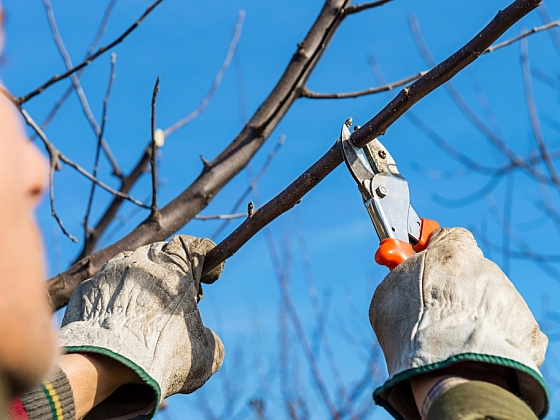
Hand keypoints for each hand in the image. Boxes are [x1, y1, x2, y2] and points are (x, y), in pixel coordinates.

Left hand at [58, 235, 224, 418]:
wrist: (101, 369)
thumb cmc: (158, 357)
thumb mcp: (205, 354)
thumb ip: (210, 338)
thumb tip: (205, 339)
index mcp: (176, 269)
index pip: (195, 245)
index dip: (207, 258)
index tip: (210, 277)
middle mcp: (142, 261)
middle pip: (162, 252)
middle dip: (173, 270)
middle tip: (177, 297)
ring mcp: (110, 272)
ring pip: (131, 265)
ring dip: (141, 281)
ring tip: (144, 310)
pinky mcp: (86, 289)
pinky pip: (105, 286)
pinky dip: (114, 299)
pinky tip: (116, 323)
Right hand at [369, 227, 547, 418]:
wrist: (448, 368)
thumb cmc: (411, 328)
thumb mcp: (389, 292)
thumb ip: (399, 275)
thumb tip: (398, 271)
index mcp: (452, 252)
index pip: (449, 235)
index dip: (435, 248)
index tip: (423, 258)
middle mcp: (484, 267)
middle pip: (468, 270)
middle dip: (453, 284)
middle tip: (434, 306)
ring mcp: (508, 296)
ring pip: (485, 298)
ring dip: (471, 311)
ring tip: (449, 336)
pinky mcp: (526, 327)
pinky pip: (505, 325)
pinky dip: (489, 335)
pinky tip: (470, 349)